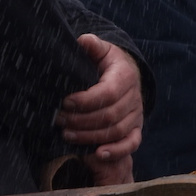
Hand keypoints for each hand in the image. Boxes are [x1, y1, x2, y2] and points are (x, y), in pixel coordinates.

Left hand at [58, 34, 142, 167]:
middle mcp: (135, 97)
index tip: (64, 102)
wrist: (126, 75)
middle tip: (58, 120)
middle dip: (81, 120)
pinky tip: (98, 154)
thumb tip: (83, 40)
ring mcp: (137, 115)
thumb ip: (92, 45)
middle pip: (110, 115)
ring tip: (66, 135)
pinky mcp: (136, 129)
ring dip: (90, 136)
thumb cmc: (108, 63)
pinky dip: (117, 151)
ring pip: (116, 131)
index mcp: (125, 76)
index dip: (85, 100)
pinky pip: (132, 144)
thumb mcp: (101, 50)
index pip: (108, 92)